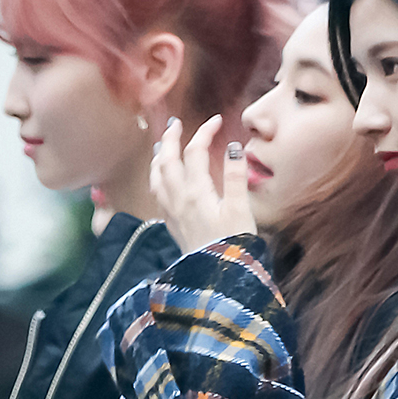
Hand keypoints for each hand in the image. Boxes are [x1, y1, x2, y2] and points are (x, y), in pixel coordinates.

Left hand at [150, 116, 254, 252]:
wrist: (217, 277)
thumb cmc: (233, 245)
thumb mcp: (240, 209)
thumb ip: (236, 176)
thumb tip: (233, 147)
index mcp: (196, 191)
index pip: (196, 152)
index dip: (205, 132)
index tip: (218, 121)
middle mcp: (178, 198)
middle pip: (168, 160)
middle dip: (172, 138)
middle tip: (176, 123)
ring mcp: (171, 212)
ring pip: (157, 176)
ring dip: (159, 157)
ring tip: (163, 145)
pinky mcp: (171, 224)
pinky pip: (157, 194)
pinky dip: (157, 178)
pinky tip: (162, 179)